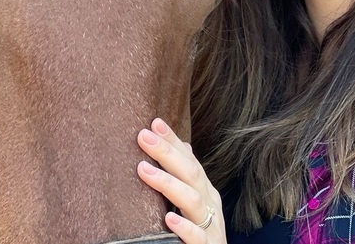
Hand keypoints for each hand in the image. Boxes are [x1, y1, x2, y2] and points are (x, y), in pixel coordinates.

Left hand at [137, 118, 225, 242]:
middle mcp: (209, 204)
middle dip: (167, 153)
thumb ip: (185, 176)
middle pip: (191, 173)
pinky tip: (168, 218)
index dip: (173, 141)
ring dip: (167, 183)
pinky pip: (198, 237)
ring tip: (143, 169)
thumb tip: (182, 144)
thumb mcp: (194, 201)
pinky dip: (185, 227)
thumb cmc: (200, 231)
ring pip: (192, 200)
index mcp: (205, 191)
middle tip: (143, 136)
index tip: (154, 123)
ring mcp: (211, 227)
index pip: (189, 160)